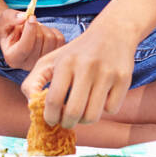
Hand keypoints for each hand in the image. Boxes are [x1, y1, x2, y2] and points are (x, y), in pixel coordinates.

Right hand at [0, 9, 64, 70]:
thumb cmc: (8, 28)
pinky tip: (43, 33)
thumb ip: (10, 18)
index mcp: (13, 58)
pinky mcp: (53, 57)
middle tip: (28, 25)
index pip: (25, 46)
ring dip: (44, 28)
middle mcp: (28, 65)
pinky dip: (53, 30)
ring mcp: (42, 62)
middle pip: (40, 39)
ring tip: (34, 30)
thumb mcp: (3, 20)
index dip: (30, 29)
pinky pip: (60, 39)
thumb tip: (24, 17)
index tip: (31, 17)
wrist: (14, 36)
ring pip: (51, 39)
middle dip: (36, 26)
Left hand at [21, 23, 136, 127]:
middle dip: (67, 123)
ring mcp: (107, 73)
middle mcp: (86, 66)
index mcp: (66, 62)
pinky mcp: (124, 78)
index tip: (51, 120)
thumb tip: (31, 105)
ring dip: (85, 120)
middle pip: (73, 112)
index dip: (50, 117)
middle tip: (67, 121)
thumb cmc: (76, 52)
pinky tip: (101, 96)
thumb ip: (34, 81)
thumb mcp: (51, 59)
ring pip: (93, 116)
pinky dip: (105, 109)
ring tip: (83, 110)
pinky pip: (111, 110)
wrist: (113, 32)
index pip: (52, 100)